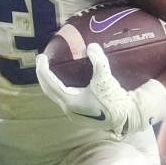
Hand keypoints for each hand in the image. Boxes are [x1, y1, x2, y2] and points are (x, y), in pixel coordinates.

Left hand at [35, 45, 165, 138]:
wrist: (124, 118)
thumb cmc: (112, 101)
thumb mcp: (105, 79)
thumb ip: (98, 61)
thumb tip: (91, 46)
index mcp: (69, 101)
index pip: (49, 83)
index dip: (43, 69)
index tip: (41, 57)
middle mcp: (67, 108)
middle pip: (48, 89)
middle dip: (43, 74)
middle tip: (43, 60)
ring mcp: (72, 112)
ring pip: (55, 94)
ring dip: (51, 82)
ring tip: (50, 69)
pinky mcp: (78, 113)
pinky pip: (63, 97)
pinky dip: (59, 87)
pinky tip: (64, 80)